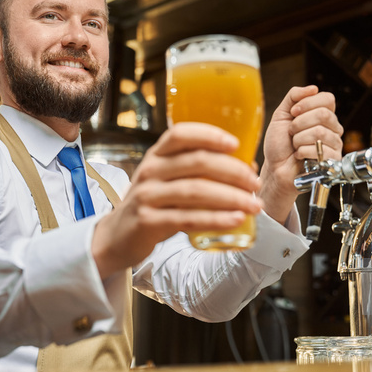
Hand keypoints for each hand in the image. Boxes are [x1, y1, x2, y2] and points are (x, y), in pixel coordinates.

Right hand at [92, 122, 260, 278]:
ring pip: (196, 191)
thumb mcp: (167, 180)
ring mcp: (147, 196)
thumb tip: (247, 169)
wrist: (116, 236)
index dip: (209, 135)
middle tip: (255, 183)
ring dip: (230, 197)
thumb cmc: (153, 204)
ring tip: (254, 205)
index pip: (181, 134)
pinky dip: (216, 219)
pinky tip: (236, 220)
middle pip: (196, 162)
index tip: (235, 144)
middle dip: (233, 171)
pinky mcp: (148, 221)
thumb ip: (199, 172)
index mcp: (157, 155)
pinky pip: (188, 218)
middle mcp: (150, 170)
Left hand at [258, 85, 343, 222]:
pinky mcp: (333, 160)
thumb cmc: (279, 145)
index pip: (328, 99)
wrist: (275, 169)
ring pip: (320, 132)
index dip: (308, 103)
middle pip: (324, 114)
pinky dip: (301, 152)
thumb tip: (313, 88)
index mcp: (322, 115)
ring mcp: (334, 144)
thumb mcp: (281, 115)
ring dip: (298, 139)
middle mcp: (332, 128)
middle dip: (299, 123)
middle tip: (291, 132)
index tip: (293, 113)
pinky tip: (298, 156)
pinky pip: (319, 149)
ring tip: (294, 145)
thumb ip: (294, 97)